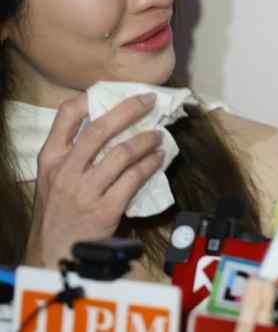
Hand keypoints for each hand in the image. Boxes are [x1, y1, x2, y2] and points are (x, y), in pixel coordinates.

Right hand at [22, 93, 164, 267]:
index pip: (66, 115)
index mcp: (50, 159)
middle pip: (100, 128)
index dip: (92, 98)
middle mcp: (65, 170)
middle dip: (129, 110)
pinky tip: (159, 159)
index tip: (115, 91)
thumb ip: (74, 155)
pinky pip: (134, 178)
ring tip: (159, 135)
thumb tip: (112, 128)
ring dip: (146, 140)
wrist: (55, 254)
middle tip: (149, 101)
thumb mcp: (54, 179)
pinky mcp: (104, 208)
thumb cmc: (59, 213)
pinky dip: (150, 165)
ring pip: (122, 152)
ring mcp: (85, 190)